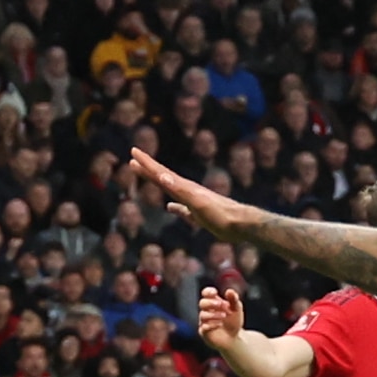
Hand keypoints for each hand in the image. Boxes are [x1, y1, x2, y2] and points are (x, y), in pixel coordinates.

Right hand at [126, 148, 247, 237]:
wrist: (243, 224)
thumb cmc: (221, 216)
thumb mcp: (199, 204)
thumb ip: (181, 191)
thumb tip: (162, 177)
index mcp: (186, 188)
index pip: (162, 173)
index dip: (147, 164)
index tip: (133, 152)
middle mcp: (189, 191)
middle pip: (164, 177)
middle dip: (148, 168)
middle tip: (133, 158)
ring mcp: (195, 202)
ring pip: (172, 189)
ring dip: (158, 182)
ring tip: (149, 176)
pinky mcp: (200, 214)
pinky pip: (181, 207)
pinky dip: (174, 206)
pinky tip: (170, 207)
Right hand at [196, 283, 247, 352]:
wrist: (234, 338)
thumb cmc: (233, 321)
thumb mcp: (237, 309)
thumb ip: (234, 299)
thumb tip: (229, 291)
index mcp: (213, 302)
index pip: (206, 294)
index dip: (208, 292)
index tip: (215, 292)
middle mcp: (207, 311)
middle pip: (202, 303)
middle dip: (210, 303)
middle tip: (221, 305)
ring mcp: (204, 322)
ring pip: (203, 315)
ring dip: (213, 314)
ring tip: (224, 316)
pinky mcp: (204, 332)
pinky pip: (203, 327)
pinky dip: (211, 325)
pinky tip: (219, 324)